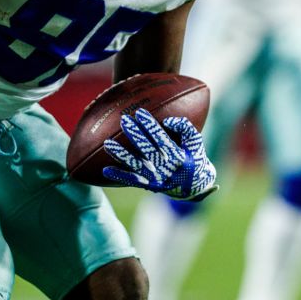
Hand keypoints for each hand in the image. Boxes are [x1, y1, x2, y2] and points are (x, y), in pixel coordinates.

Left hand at [101, 108, 217, 199]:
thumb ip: (185, 128)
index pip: (162, 139)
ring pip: (136, 165)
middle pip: (147, 150)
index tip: (140, 113)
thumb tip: (167, 121)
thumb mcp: (195, 142)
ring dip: (121, 155)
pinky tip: (105, 170)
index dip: (151, 126)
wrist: (195, 186)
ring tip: (107, 144)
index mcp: (179, 157)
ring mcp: (156, 178)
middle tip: (124, 121)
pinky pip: (132, 180)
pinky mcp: (149, 185)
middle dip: (135, 135)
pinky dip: (119, 175)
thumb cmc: (194, 157)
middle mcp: (166, 169)